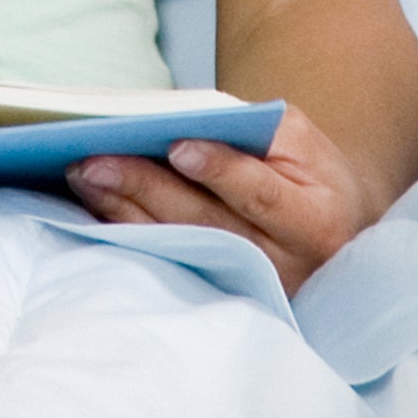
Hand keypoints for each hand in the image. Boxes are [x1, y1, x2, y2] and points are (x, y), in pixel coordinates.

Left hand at [63, 108, 378, 293]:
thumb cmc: (311, 175)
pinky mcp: (218, 295)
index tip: (176, 145)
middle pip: (206, 224)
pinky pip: (167, 262)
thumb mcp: (301, 142)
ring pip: (179, 246)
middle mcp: (283, 265)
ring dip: (124, 211)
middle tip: (94, 160)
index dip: (219, 169)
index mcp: (313, 221)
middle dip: (146, 188)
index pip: (261, 194)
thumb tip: (185, 122)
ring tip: (83, 175)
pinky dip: (129, 232)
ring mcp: (248, 289)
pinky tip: (96, 206)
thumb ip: (256, 130)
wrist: (334, 237)